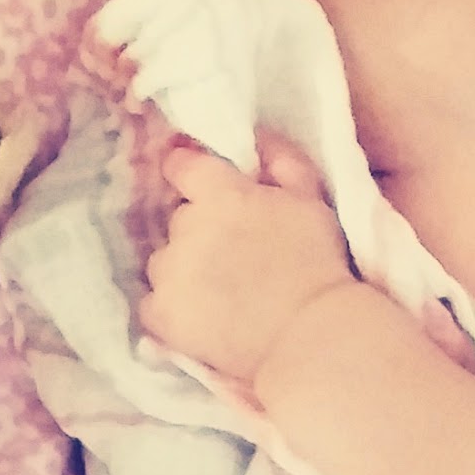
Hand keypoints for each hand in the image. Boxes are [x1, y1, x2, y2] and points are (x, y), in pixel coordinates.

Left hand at [138, 132, 354, 386]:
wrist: (310, 336)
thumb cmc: (319, 267)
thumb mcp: (313, 202)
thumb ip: (283, 163)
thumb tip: (256, 137)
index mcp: (221, 193)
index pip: (181, 165)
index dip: (188, 174)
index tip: (199, 188)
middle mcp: (186, 226)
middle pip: (179, 220)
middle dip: (199, 233)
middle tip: (234, 259)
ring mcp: (169, 271)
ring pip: (165, 263)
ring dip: (184, 273)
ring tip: (220, 297)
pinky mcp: (161, 313)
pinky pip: (154, 305)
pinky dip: (172, 312)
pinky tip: (202, 323)